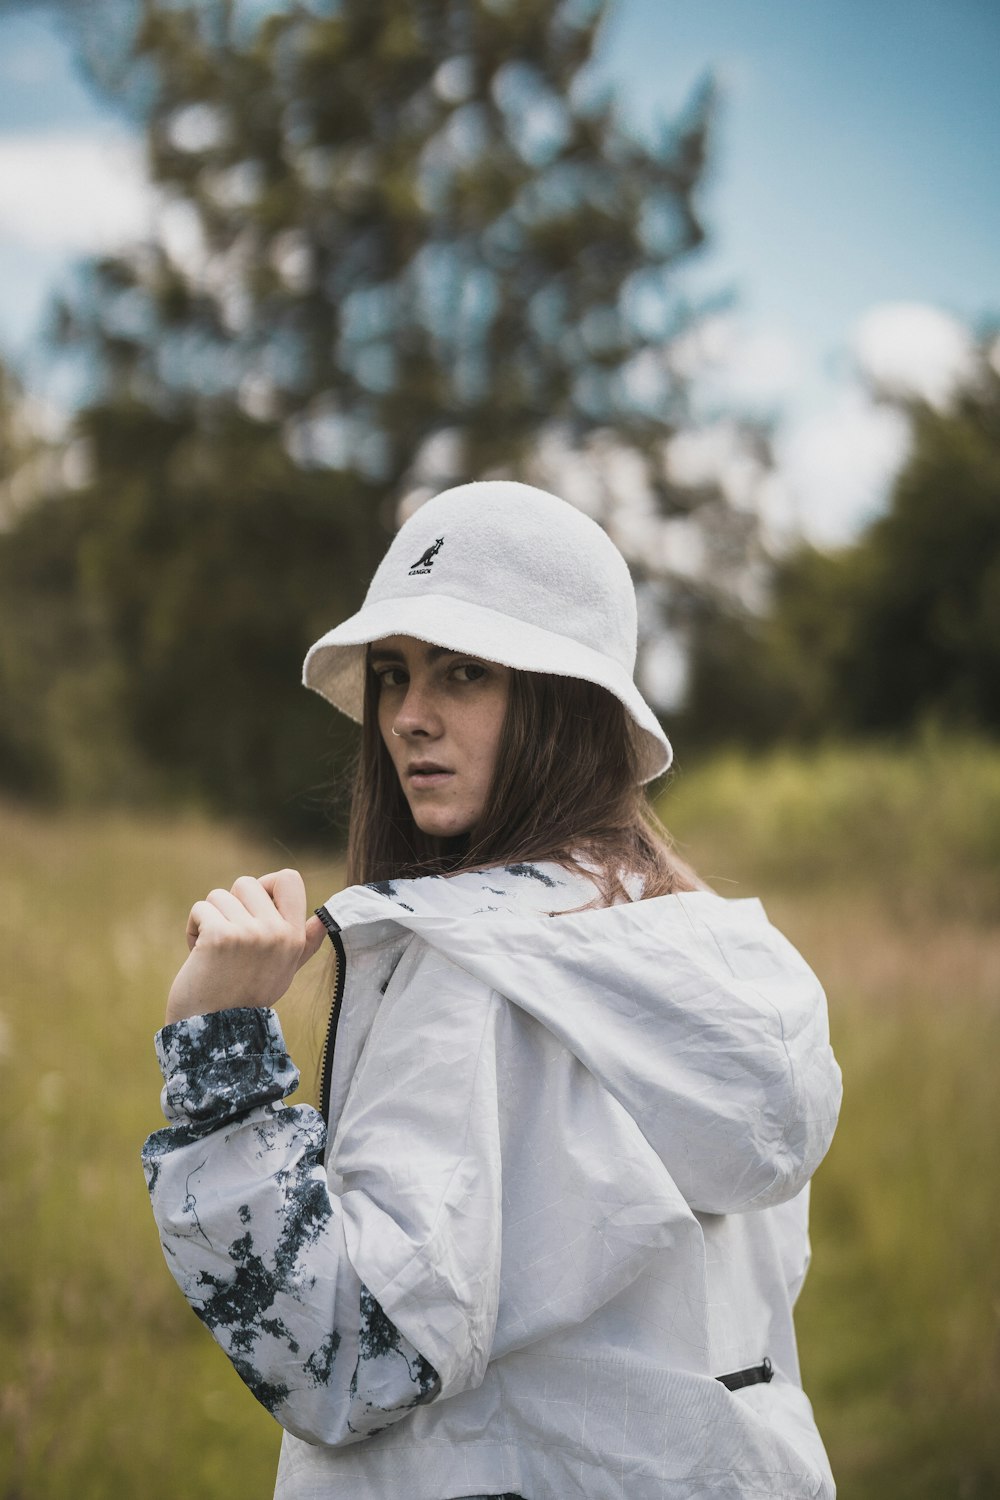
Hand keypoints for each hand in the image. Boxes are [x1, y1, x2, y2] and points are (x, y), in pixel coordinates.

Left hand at [165, 869, 327, 1025]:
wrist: (215, 1033)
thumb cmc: (245, 999)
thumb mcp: (284, 971)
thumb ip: (304, 943)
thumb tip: (323, 919)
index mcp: (294, 937)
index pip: (289, 879)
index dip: (265, 885)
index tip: (251, 909)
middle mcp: (277, 932)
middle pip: (247, 883)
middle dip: (230, 906)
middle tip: (228, 940)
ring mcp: (250, 933)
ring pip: (219, 895)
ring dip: (209, 919)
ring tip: (213, 952)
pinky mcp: (220, 936)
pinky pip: (200, 909)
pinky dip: (193, 930)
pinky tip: (199, 955)